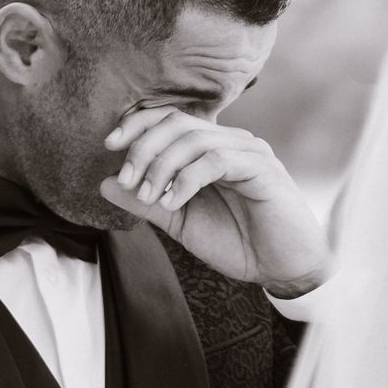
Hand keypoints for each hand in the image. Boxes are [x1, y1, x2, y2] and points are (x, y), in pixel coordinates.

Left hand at [101, 109, 332, 296]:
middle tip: (126, 181)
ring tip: (147, 197)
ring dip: (161, 167)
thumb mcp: (181, 222)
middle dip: (143, 147)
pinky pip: (215, 160)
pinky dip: (186, 179)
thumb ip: (146, 202)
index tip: (109, 146)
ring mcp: (249, 152)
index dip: (137, 124)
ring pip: (194, 139)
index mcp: (213, 148)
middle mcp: (232, 141)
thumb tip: (104, 184)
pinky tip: (172, 201)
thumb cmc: (238, 243)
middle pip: (177, 122)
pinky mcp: (262, 169)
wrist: (283, 269)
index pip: (170, 118)